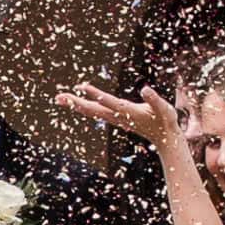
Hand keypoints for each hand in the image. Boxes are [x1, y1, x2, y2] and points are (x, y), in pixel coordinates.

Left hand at [57, 81, 179, 153]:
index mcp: (128, 112)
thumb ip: (154, 99)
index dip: (96, 94)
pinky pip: (95, 112)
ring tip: (60, 98)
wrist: (164, 137)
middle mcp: (118, 116)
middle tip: (59, 97)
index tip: (82, 86)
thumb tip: (145, 90)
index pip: (109, 102)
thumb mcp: (164, 109)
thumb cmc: (165, 121)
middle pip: (93, 109)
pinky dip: (83, 107)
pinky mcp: (115, 118)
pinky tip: (75, 103)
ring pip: (91, 111)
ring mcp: (115, 118)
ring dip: (75, 104)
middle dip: (76, 102)